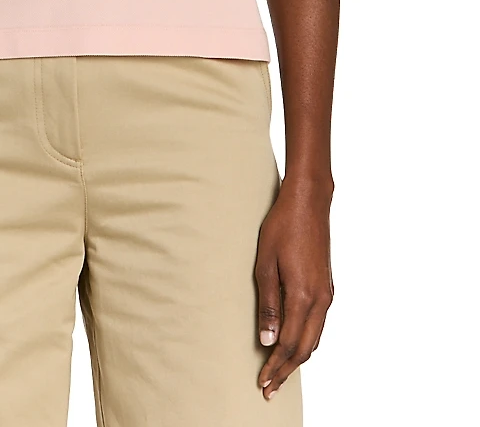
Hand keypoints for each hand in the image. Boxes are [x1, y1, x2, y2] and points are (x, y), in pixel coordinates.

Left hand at [255, 177, 333, 399]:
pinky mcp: (328, 287)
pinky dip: (306, 340)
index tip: (262, 382)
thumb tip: (267, 340)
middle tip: (270, 388)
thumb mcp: (265, 264)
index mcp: (303, 296)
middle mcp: (320, 301)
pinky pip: (318, 324)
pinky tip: (294, 343)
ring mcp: (327, 294)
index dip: (274, 366)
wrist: (309, 203)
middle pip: (305, 348)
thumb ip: (268, 304)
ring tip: (280, 371)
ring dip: (297, 358)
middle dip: (286, 370)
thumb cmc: (282, 228)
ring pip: (315, 338)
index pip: (288, 344)